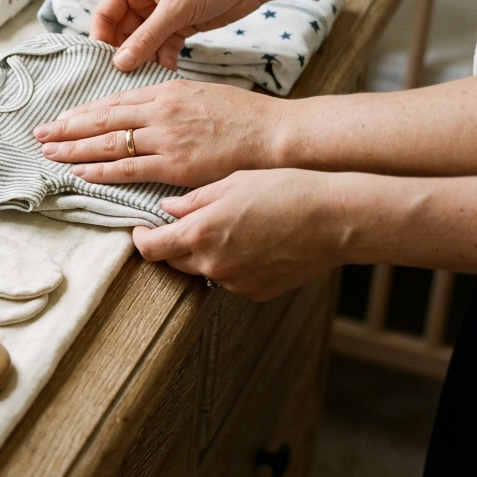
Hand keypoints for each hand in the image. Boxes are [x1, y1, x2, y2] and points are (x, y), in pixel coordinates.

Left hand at [33, 80, 284, 188]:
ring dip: (73, 148)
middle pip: (102, 120)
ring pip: (107, 142)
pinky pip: (128, 168)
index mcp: (166, 92)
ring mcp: (165, 138)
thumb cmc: (244, 116)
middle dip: (66, 127)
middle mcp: (159, 111)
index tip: (61, 118)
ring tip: (48, 152)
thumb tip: (147, 111)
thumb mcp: (201, 95)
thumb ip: (170, 103)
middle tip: (38, 133)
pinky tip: (79, 171)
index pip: (113, 103)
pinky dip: (100, 170)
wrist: (275, 134)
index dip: (83, 112)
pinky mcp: (175, 164)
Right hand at [91, 0, 275, 71]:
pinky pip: (161, 45)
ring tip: (147, 76)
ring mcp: (160, 12)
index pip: (104, 14)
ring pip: (141, 42)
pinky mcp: (178, 24)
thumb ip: (146, 37)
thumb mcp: (175, 8)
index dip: (101, 39)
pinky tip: (169, 68)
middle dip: (125, 54)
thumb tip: (119, 63)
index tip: (102, 65)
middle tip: (126, 77)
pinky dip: (163, 57)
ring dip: (145, 58)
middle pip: (121, 32)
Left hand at [134, 168, 341, 300]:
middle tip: (181, 225)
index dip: (140, 238)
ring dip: (202, 255)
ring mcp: (235, 282)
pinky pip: (230, 279)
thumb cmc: (285, 191)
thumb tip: (168, 209)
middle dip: (171, 245)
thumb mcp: (232, 183)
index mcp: (201, 233)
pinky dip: (229, 265)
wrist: (336, 220)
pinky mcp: (256, 292)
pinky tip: (249, 244)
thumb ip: (193, 200)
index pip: (151, 248)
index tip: (141, 228)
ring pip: (203, 271)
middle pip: (173, 262)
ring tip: (225, 230)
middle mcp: (213, 264)